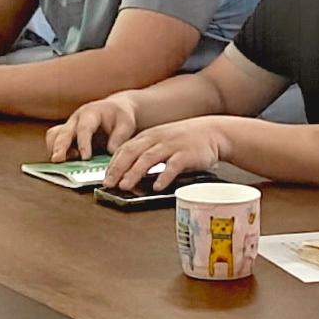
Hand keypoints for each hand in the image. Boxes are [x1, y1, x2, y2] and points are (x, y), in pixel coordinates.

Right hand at [49, 97, 136, 160]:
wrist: (113, 110)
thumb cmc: (120, 116)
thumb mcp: (126, 124)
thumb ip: (119, 137)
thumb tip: (110, 151)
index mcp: (91, 113)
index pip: (84, 128)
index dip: (83, 143)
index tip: (86, 158)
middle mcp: (76, 119)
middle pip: (63, 132)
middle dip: (59, 146)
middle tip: (57, 160)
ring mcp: (69, 126)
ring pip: (54, 136)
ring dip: (55, 150)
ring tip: (62, 163)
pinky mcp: (67, 135)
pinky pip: (55, 142)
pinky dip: (57, 152)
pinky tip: (66, 163)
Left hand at [109, 116, 242, 191]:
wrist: (213, 132)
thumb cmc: (185, 141)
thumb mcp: (162, 142)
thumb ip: (146, 155)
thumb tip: (129, 175)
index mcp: (148, 136)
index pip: (124, 149)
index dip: (113, 164)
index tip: (104, 178)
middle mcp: (157, 139)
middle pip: (132, 152)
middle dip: (118, 169)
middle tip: (108, 184)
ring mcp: (172, 146)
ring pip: (148, 158)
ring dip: (134, 172)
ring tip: (125, 186)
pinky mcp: (186, 155)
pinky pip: (173, 166)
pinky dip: (163, 176)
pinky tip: (157, 186)